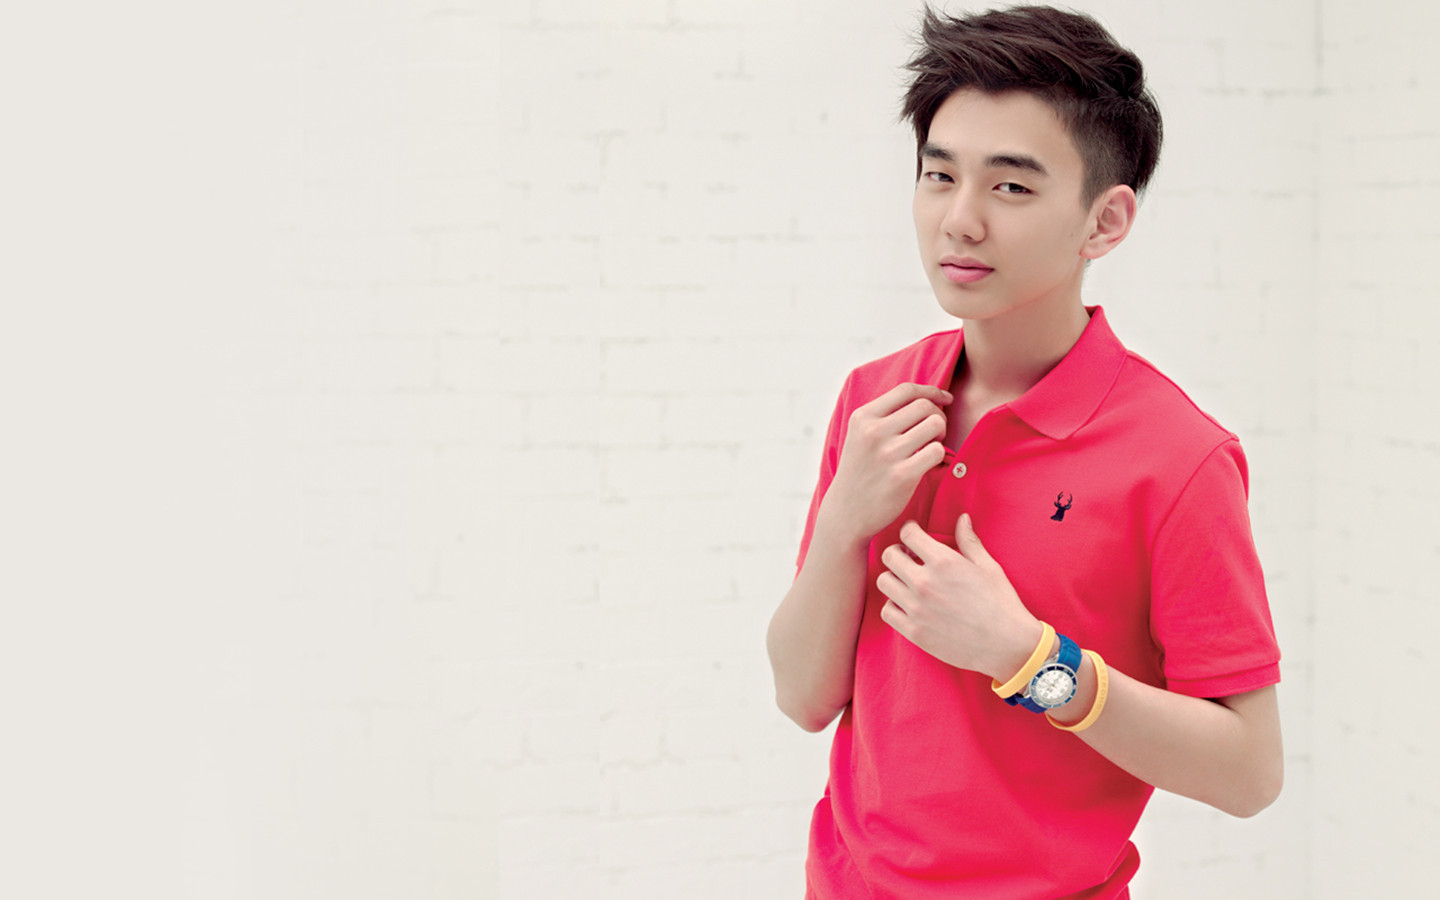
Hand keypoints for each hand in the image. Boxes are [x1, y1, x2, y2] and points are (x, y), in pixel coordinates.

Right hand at [819, 382, 951, 544]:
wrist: (845, 514)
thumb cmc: (859, 473)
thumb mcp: (859, 436)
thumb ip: (883, 416)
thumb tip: (925, 397)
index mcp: (863, 417)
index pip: (906, 390)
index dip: (932, 391)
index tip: (945, 399)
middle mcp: (873, 431)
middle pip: (925, 406)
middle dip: (938, 416)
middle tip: (934, 433)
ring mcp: (887, 453)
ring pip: (935, 425)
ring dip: (941, 435)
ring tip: (931, 447)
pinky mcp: (902, 475)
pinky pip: (937, 451)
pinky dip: (939, 456)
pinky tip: (929, 464)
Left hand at [877, 513, 1041, 679]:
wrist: (1007, 645)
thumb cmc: (1001, 603)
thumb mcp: (988, 567)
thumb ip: (969, 541)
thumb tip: (962, 518)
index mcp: (944, 562)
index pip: (907, 534)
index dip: (910, 531)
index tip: (914, 536)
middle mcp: (925, 583)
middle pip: (889, 556)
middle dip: (898, 552)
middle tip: (909, 558)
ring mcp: (917, 609)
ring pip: (884, 582)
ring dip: (893, 578)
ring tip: (907, 582)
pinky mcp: (914, 632)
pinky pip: (887, 611)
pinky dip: (893, 605)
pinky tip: (907, 604)